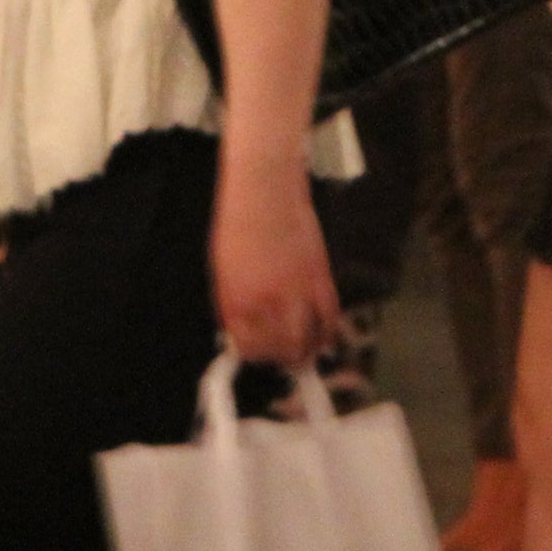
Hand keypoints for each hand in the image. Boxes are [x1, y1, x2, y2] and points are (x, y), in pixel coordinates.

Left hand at [211, 155, 340, 367]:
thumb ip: (231, 304)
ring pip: (307, 340)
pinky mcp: (320, 278)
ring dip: (306, 352)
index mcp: (237, 303)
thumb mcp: (222, 270)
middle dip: (281, 358)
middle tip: (283, 357)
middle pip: (280, 350)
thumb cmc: (237, 225)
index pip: (248, 348)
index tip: (257, 353)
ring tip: (304, 354)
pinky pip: (329, 316)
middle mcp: (267, 304)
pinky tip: (324, 336)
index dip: (254, 354)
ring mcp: (297, 293)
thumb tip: (238, 329)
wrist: (264, 192)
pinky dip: (328, 331)